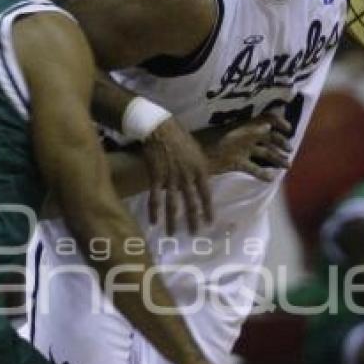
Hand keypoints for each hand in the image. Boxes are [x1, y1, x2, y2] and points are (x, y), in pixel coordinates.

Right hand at [142, 116, 211, 235]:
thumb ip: (199, 168)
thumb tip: (202, 181)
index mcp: (200, 169)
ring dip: (173, 221)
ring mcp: (171, 178)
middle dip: (192, 221)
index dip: (208, 210)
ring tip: (172, 234)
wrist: (160, 128)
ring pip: (172, 204)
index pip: (206, 195)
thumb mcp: (197, 151)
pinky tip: (154, 222)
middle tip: (194, 235)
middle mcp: (187, 176)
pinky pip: (155, 198)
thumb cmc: (180, 136)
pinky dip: (154, 211)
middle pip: (191, 203)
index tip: (209, 223)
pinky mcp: (156, 177)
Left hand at [204, 112, 291, 181]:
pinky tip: (270, 179)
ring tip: (286, 166)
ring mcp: (241, 150)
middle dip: (280, 144)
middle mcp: (246, 137)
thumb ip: (249, 131)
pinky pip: (251, 168)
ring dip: (275, 158)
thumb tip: (269, 126)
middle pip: (268, 138)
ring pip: (263, 153)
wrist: (190, 157)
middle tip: (289, 151)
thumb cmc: (208, 142)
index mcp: (245, 126)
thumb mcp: (229, 135)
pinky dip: (261, 173)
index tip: (288, 130)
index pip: (266, 118)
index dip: (279, 122)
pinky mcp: (235, 163)